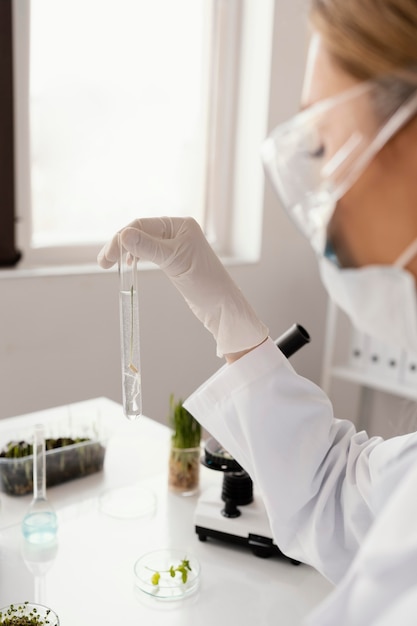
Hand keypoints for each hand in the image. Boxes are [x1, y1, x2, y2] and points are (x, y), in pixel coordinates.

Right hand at [97, 217, 267, 356]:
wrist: (222, 307)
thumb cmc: (206, 283)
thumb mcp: (174, 262)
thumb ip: (148, 248)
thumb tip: (123, 235)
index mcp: (180, 225)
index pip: (142, 225)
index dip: (122, 239)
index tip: (107, 258)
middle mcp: (177, 231)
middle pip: (140, 231)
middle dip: (120, 244)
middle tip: (103, 262)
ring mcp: (175, 245)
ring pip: (142, 242)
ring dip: (126, 251)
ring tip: (110, 263)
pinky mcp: (174, 259)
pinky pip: (149, 252)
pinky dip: (136, 257)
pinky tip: (129, 265)